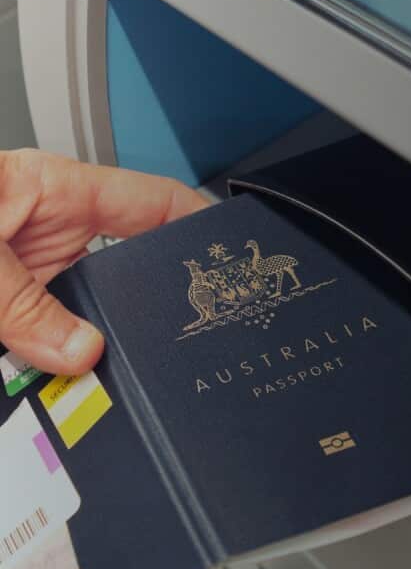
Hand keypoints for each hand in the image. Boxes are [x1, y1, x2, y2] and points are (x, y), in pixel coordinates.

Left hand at [0, 149, 206, 373]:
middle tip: (160, 346)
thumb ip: (25, 303)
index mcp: (55, 189)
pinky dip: (48, 363)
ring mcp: (27, 266)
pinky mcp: (6, 301)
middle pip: (124, 272)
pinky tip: (52, 379)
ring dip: (84, 346)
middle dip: (139, 310)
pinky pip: (42, 338)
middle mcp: (47, 228)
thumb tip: (81, 351)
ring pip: (82, 315)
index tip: (231, 259)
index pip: (154, 202)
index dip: (199, 227)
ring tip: (90, 377)